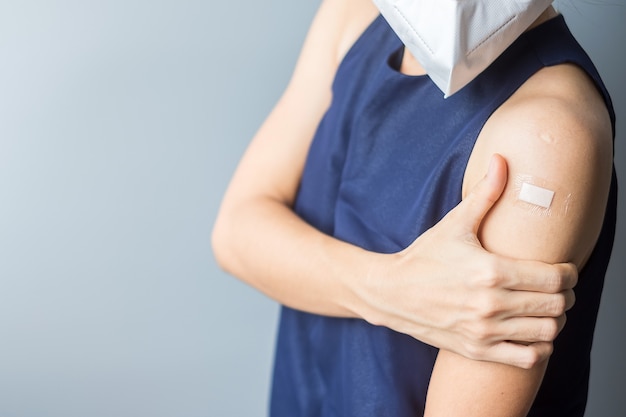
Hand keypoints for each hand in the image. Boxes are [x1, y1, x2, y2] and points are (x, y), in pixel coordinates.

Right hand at [358, 154, 576, 368]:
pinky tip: (531, 331)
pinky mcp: (477, 349)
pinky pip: (527, 357)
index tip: (564, 268)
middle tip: (557, 287)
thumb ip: (485, 194)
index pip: (555, 277)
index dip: (569, 272)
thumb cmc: (424, 257)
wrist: (391, 293)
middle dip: (565, 294)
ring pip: (547, 332)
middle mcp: (491, 304)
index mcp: (491, 271)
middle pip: (557, 305)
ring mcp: (484, 330)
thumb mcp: (454, 224)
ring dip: (554, 319)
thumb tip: (502, 160)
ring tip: (545, 307)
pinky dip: (539, 346)